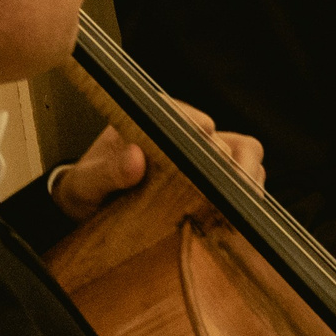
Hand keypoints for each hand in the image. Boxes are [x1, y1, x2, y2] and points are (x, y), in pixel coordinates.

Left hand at [48, 104, 265, 223]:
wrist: (87, 207)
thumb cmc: (86, 187)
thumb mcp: (86, 183)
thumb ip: (106, 171)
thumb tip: (135, 159)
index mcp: (156, 121)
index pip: (193, 118)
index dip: (205, 133)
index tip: (211, 152)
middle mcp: (185, 135)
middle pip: (231, 140)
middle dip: (238, 166)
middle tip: (235, 191)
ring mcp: (200, 157)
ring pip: (245, 157)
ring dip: (249, 180)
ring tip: (243, 207)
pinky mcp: (208, 179)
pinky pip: (241, 181)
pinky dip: (244, 197)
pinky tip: (236, 217)